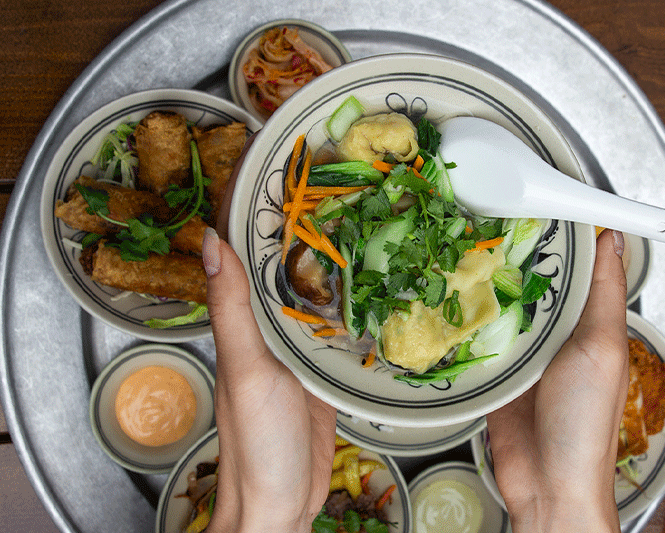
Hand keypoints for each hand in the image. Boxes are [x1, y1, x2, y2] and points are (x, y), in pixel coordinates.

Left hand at [202, 133, 336, 532]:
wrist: (281, 502)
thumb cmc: (255, 442)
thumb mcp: (246, 369)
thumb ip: (232, 310)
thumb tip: (211, 240)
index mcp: (246, 317)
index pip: (247, 247)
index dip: (256, 205)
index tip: (277, 159)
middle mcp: (272, 323)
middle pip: (289, 261)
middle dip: (309, 221)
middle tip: (344, 177)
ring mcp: (303, 344)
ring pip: (319, 288)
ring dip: (337, 256)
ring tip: (371, 213)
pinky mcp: (328, 367)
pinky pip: (343, 324)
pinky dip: (358, 300)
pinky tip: (383, 281)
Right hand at [486, 229, 628, 532]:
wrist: (549, 486)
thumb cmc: (585, 425)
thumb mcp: (602, 350)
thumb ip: (604, 295)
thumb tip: (613, 241)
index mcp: (589, 326)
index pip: (576, 270)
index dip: (559, 239)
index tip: (534, 206)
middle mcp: (556, 336)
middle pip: (531, 286)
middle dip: (511, 261)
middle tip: (482, 226)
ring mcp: (523, 355)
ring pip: (501, 310)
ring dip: (483, 290)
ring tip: (457, 256)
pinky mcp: (494, 374)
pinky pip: (476, 342)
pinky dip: (463, 325)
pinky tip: (444, 303)